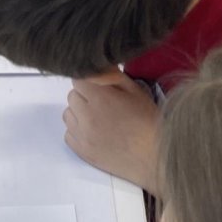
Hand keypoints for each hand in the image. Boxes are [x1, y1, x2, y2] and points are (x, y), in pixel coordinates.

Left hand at [63, 72, 160, 191]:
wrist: (153, 156)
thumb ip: (112, 75)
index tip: (100, 87)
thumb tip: (97, 65)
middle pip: (72, 96)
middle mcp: (86, 116)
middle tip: (102, 103)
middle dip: (84, 96)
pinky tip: (94, 132)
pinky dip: (77, 131)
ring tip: (98, 118)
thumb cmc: (147, 120)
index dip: (89, 82)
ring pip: (68, 114)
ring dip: (79, 113)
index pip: (78, 80)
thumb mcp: (134, 90)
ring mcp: (82, 136)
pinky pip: (68, 134)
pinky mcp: (82, 152)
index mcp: (100, 98)